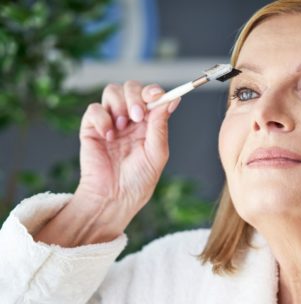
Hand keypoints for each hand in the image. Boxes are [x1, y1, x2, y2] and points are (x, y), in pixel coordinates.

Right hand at [75, 81, 179, 235]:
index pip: (151, 95)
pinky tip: (108, 137)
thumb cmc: (138, 180)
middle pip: (131, 87)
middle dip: (135, 96)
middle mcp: (130, 119)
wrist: (114, 197)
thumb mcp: (157, 153)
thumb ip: (160, 125)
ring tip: (122, 127)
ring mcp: (111, 121)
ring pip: (112, 91)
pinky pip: (94, 108)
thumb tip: (172, 100)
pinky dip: (102, 118)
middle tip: (137, 116)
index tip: (156, 95)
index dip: (153, 90)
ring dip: (119, 105)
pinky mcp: (92, 127)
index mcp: (149, 123)